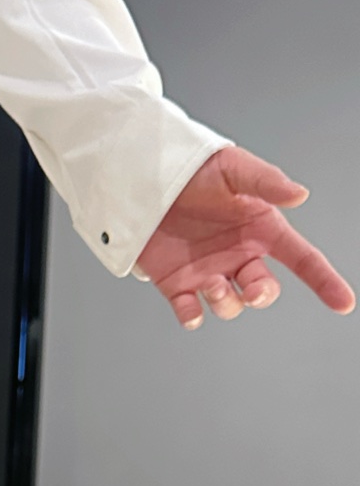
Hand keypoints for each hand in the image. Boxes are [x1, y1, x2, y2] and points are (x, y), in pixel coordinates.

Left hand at [135, 145, 354, 329]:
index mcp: (261, 230)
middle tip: (253, 290)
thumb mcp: (234, 168)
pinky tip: (191, 310)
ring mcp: (209, 272)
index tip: (344, 304)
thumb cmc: (194, 168)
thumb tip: (301, 195)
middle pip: (264, 290)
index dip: (325, 282)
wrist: (145, 176)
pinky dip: (192, 317)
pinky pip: (190, 313)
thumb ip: (267, 183)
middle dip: (263, 295)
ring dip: (226, 302)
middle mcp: (239, 255)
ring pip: (230, 306)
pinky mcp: (176, 284)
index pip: (302, 259)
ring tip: (211, 284)